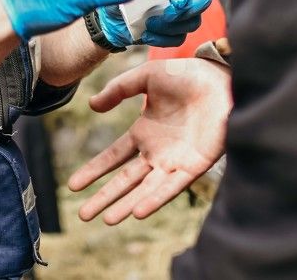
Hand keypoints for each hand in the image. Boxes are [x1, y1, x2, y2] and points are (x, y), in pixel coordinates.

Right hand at [68, 57, 231, 223]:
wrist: (222, 79)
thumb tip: (92, 105)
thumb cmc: (188, 75)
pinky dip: (155, 199)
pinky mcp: (194, 166)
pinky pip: (171, 187)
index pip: (113, 157)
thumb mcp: (147, 77)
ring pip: (145, 189)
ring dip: (127, 205)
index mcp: (144, 133)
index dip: (94, 171)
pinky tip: (139, 211)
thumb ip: (119, 89)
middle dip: (104, 197)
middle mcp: (157, 152)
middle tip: (83, 215)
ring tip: (107, 220)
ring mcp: (175, 161)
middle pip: (125, 180)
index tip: (74, 186)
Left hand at [97, 0, 212, 47]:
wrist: (115, 20)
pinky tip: (147, 36)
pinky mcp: (177, 32)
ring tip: (148, 25)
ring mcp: (183, 14)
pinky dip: (163, 39)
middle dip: (185, 11)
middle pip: (202, 1)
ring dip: (171, 27)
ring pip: (193, 23)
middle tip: (166, 16)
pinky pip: (179, 38)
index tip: (174, 3)